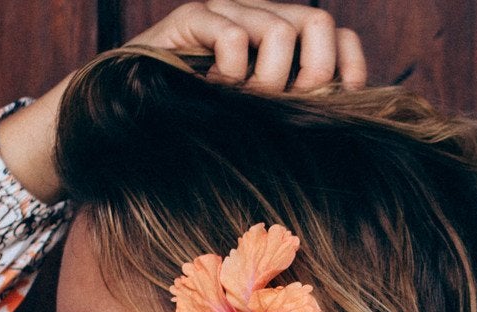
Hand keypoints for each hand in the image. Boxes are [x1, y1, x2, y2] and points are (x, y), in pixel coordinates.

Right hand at [0, 2, 368, 202]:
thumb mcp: (258, 124)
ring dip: (269, 79)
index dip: (349, 68)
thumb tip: (345, 134)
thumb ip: (294, 117)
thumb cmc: (199, 128)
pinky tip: (216, 90)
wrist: (127, 117)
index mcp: (284, 40)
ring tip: (243, 103)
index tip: (339, 106)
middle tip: (283, 107)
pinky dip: (235, 70)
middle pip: (318, 22)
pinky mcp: (194, 17)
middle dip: (312, 73)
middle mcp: (260, 16)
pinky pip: (236, 36)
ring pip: (281, 30)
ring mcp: (228, 11)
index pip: (339, 36)